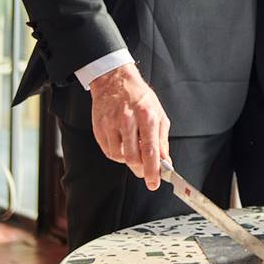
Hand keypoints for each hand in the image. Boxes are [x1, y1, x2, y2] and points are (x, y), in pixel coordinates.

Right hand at [88, 63, 170, 189]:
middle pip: (132, 157)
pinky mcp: (99, 128)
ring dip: (129, 161)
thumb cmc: (140, 97)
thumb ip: (162, 139)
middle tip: (146, 172)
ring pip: (119, 156)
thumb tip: (165, 161)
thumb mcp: (158, 114)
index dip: (152, 170)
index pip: (150, 150)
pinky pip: (108, 151)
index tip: (154, 183)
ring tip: (135, 150)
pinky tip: (123, 145)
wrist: (115, 81)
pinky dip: (117, 154)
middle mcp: (127, 120)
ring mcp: (110, 124)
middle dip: (140, 170)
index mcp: (146, 116)